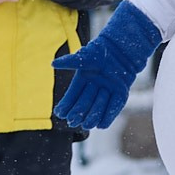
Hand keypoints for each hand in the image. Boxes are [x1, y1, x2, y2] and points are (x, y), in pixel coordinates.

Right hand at [52, 3, 161, 130]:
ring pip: (95, 113)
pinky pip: (110, 114)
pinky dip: (106, 118)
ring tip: (89, 118)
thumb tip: (52, 64)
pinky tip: (100, 123)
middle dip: (77, 114)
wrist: (122, 51)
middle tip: (73, 119)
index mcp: (81, 83)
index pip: (71, 97)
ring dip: (92, 114)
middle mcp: (91, 92)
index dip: (65, 106)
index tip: (60, 113)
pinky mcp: (118, 99)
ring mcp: (105, 96)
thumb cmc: (101, 52)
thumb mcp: (84, 56)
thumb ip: (70, 62)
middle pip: (82, 107)